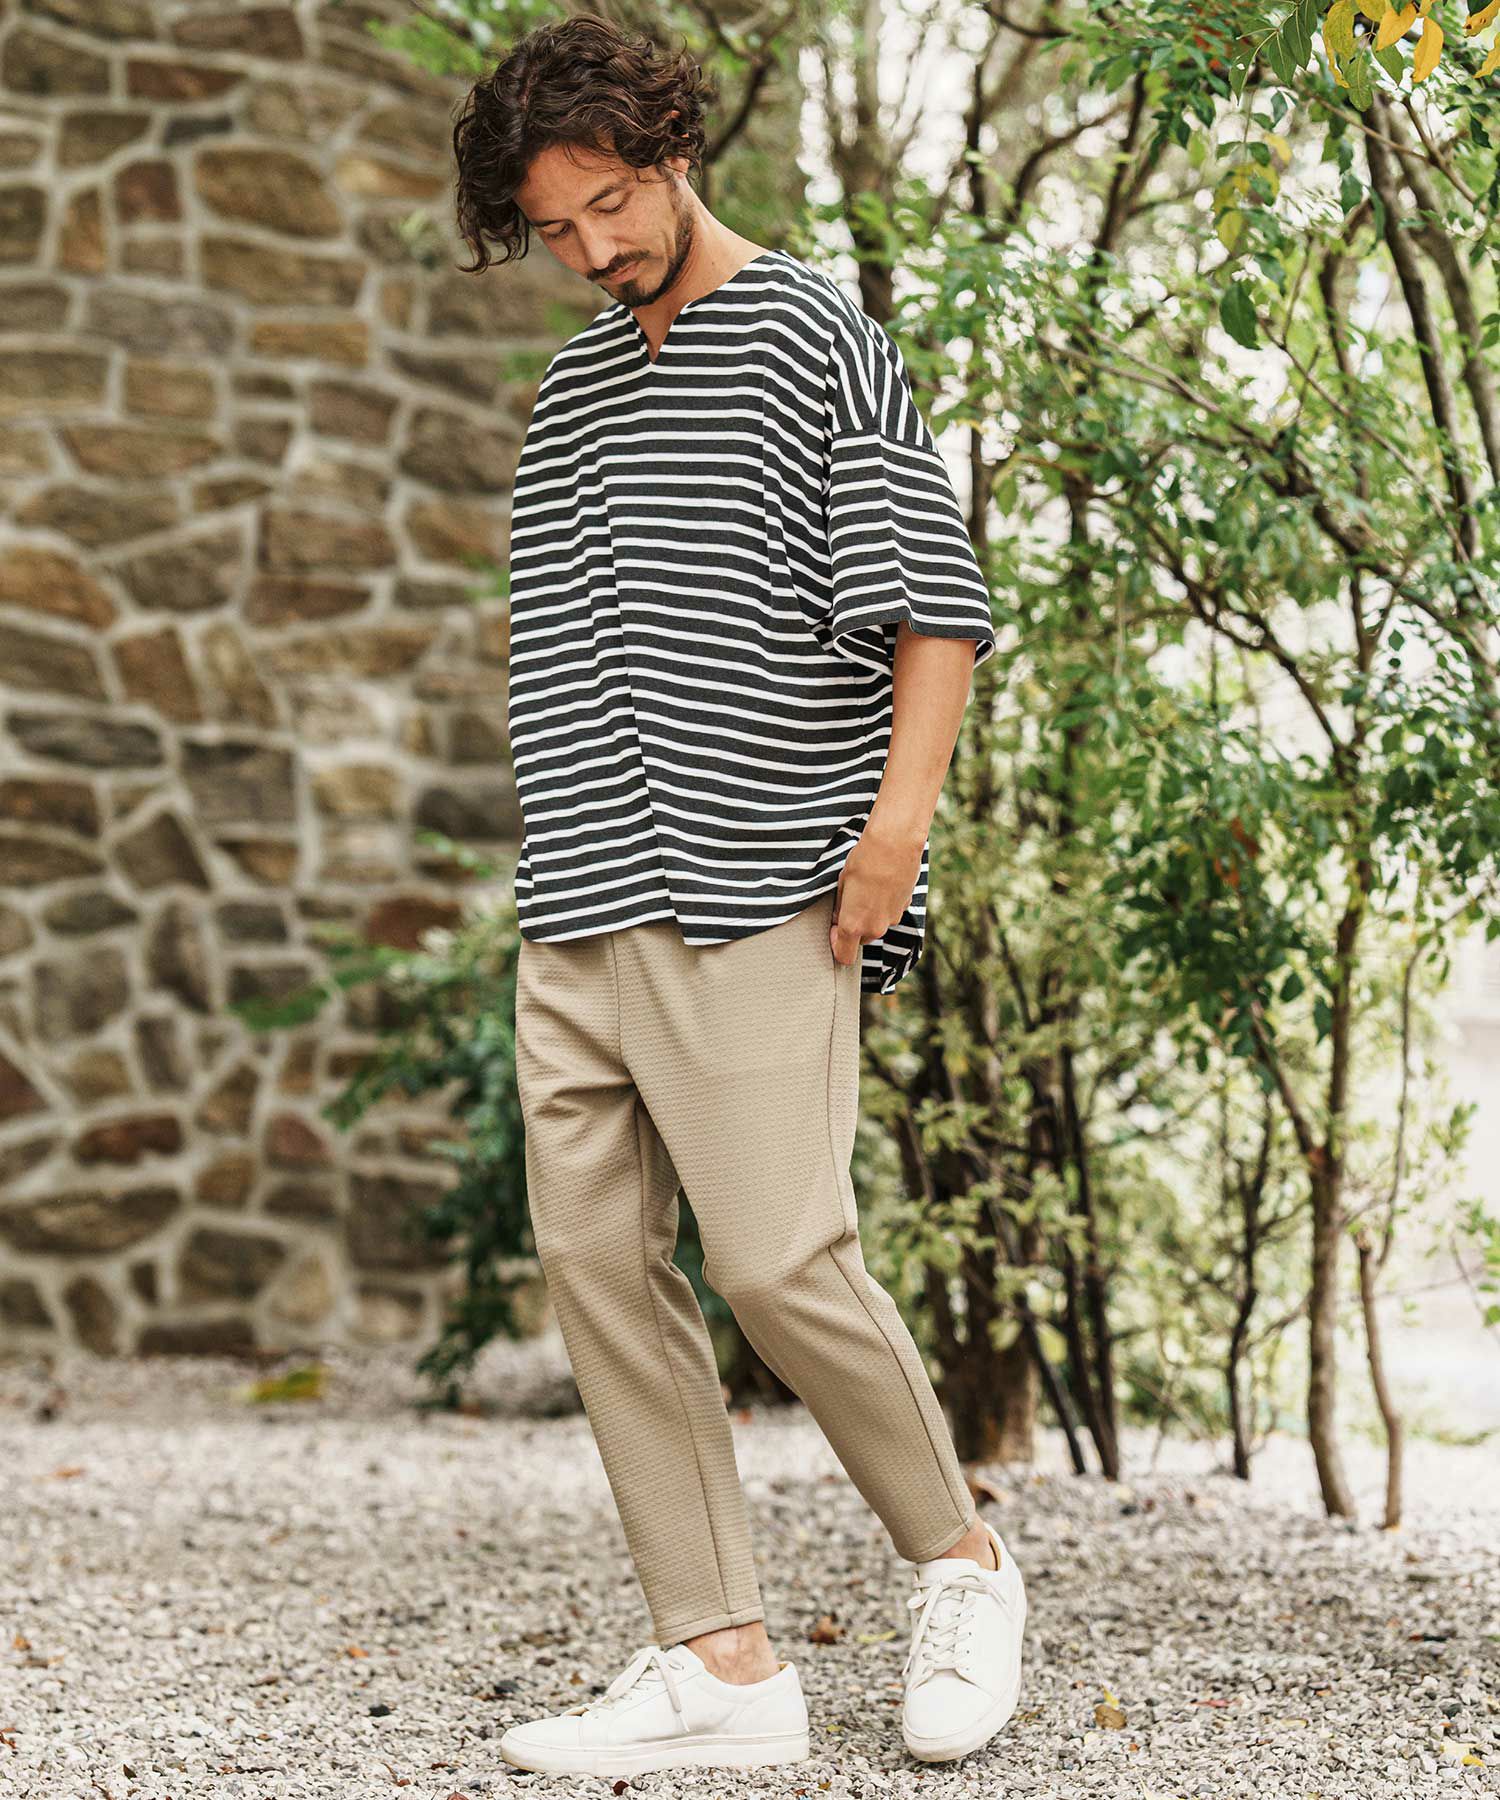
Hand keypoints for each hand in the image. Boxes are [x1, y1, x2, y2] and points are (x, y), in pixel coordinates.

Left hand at [830, 818, 923, 967]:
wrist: (894, 844)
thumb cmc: (864, 861)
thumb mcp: (842, 884)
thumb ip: (841, 908)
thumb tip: (839, 917)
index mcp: (853, 925)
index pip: (844, 956)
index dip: (837, 944)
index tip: (834, 930)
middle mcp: (874, 928)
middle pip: (861, 939)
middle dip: (854, 927)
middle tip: (849, 902)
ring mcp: (892, 919)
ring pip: (877, 925)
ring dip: (871, 915)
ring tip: (867, 889)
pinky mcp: (904, 908)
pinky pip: (890, 913)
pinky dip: (885, 904)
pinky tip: (881, 884)